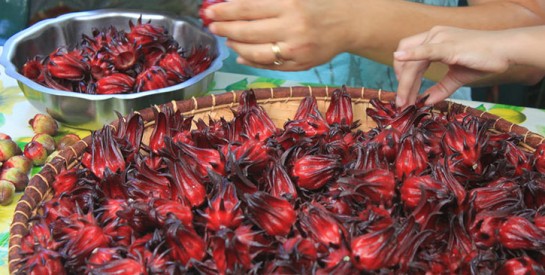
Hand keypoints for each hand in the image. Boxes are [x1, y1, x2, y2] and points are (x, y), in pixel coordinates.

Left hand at [204, 0, 353, 70]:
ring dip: (236, 45)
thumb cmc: (316, 5)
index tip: (210, 11)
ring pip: (254, 51)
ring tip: (228, 39)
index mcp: (289, 4)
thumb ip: (264, 0)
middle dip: (225, 28)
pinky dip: (250, 60)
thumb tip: (233, 4)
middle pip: (247, 30)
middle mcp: (292, 27)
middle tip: (212, 26)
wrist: (346, 23)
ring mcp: (295, 50)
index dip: (225, 10)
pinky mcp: (299, 64)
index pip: (248, 7)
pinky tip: (241, 54)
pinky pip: (267, 65)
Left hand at [393, 26, 510, 107]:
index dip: (402, 75)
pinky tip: (399, 57)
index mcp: (433, 39)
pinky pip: (426, 51)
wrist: (506, 51)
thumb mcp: (457, 77)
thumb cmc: (483, 59)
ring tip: (405, 101)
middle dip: (403, 85)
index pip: (408, 57)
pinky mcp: (448, 46)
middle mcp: (433, 35)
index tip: (404, 92)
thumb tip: (427, 101)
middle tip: (402, 103)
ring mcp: (440, 38)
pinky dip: (412, 55)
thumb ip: (440, 88)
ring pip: (414, 64)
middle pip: (407, 62)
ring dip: (406, 84)